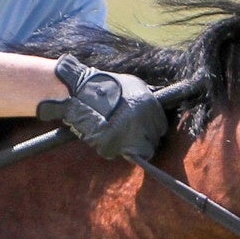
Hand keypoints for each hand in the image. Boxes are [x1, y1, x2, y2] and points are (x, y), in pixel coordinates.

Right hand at [40, 56, 169, 160]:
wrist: (77, 90)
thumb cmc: (105, 85)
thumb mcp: (133, 84)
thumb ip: (147, 98)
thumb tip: (157, 110)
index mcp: (149, 105)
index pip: (161, 128)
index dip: (151, 129)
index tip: (143, 129)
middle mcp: (141, 121)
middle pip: (153, 142)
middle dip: (143, 140)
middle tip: (129, 135)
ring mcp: (127, 135)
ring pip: (141, 152)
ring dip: (132, 148)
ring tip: (119, 137)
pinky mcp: (111, 145)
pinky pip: (119, 154)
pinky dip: (113, 149)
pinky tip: (106, 138)